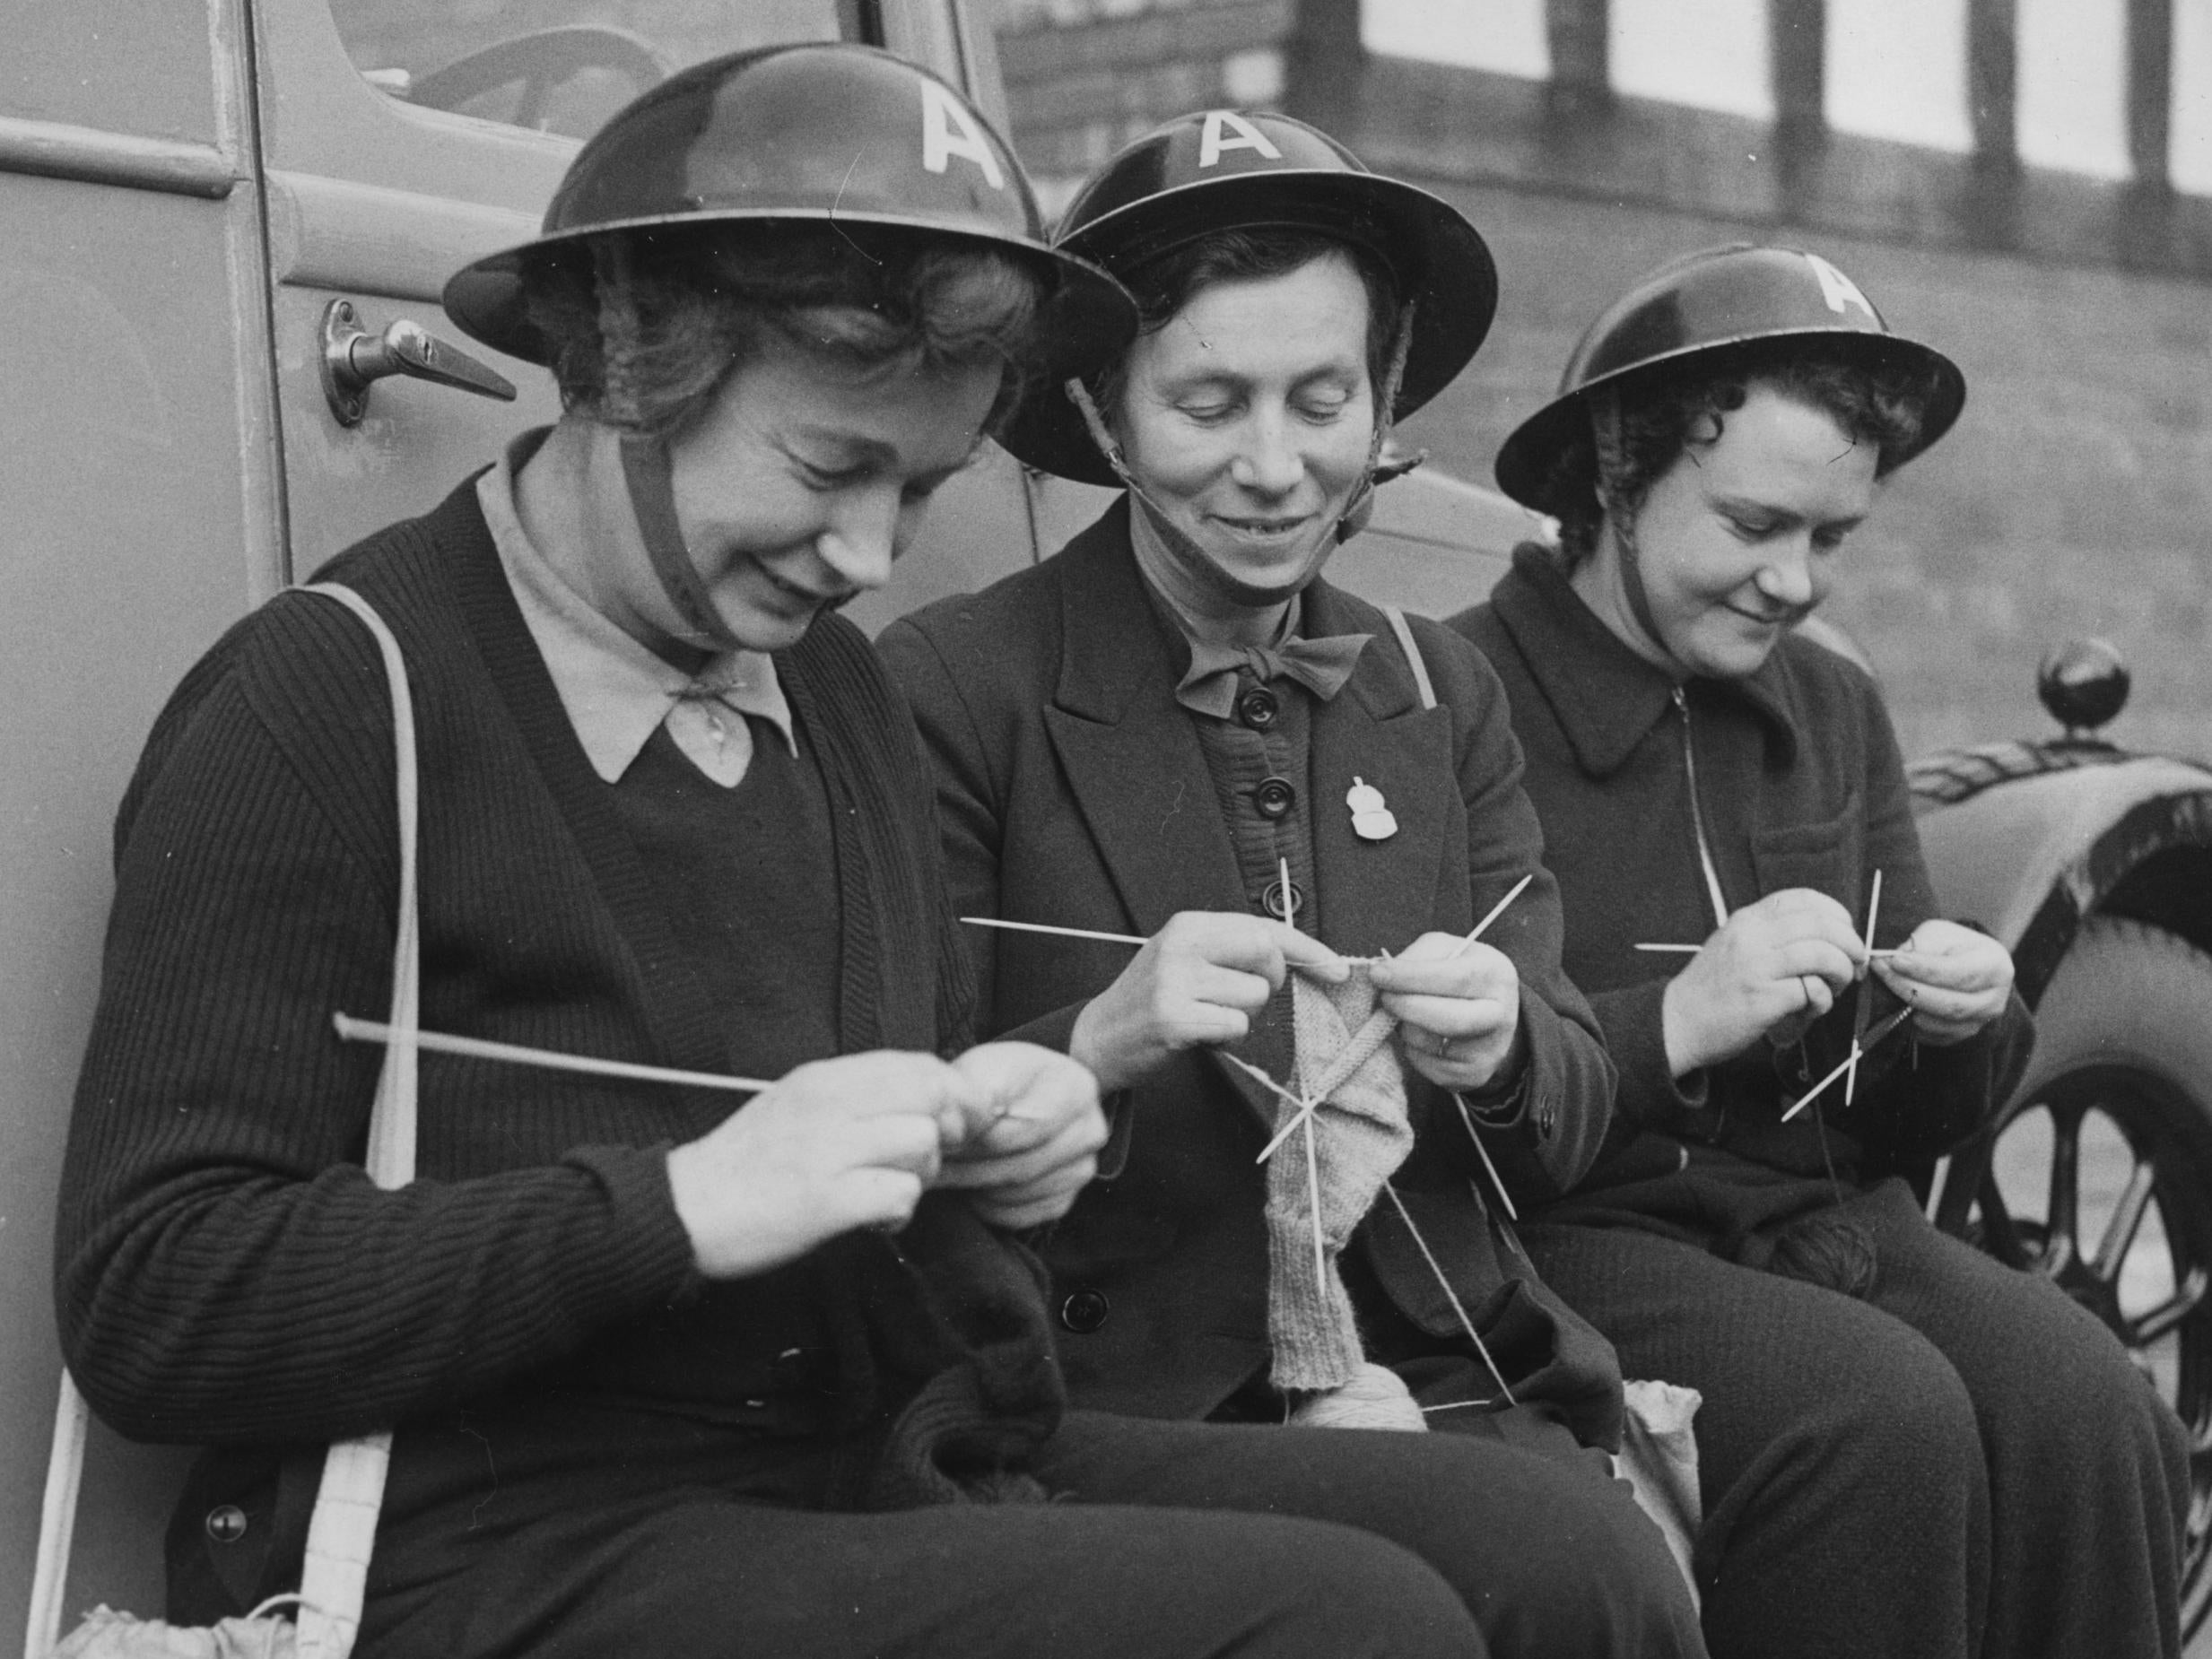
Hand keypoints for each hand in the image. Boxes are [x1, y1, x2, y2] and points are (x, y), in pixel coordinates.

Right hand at [664, 1051, 961, 1279]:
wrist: (685, 1209)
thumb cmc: (745, 1163)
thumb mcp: (796, 1104)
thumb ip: (854, 1095)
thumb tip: (922, 1099)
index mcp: (824, 1077)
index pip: (917, 1064)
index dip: (954, 1092)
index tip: (962, 1119)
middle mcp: (830, 1104)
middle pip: (931, 1097)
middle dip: (950, 1131)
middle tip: (931, 1160)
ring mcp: (827, 1151)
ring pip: (922, 1143)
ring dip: (922, 1175)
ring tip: (891, 1190)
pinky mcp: (826, 1201)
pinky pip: (899, 1194)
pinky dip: (899, 1212)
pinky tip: (876, 1220)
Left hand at [935, 1043, 1108, 1228]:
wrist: (1021, 1095)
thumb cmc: (999, 1080)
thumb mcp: (985, 1070)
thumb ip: (977, 1097)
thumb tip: (963, 1132)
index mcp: (1076, 1088)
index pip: (1023, 1128)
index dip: (978, 1138)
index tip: (943, 1139)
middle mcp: (1089, 1132)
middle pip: (1021, 1165)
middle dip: (969, 1166)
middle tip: (933, 1163)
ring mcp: (1080, 1169)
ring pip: (1017, 1193)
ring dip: (974, 1186)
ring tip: (945, 1171)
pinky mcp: (1063, 1199)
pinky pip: (1019, 1215)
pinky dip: (987, 1205)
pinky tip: (970, 1186)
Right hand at [1068, 911, 1346, 1094]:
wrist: (1098, 1037)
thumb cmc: (1151, 1000)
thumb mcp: (1185, 959)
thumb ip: (1231, 951)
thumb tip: (1297, 957)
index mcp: (1188, 925)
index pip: (1263, 927)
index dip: (1307, 948)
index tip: (1336, 968)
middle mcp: (1181, 945)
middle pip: (1265, 953)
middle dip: (1271, 981)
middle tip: (1247, 998)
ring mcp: (1175, 981)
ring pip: (1254, 996)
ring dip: (1243, 1016)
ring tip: (1209, 1018)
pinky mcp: (1174, 1018)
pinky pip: (1234, 1025)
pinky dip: (1226, 1037)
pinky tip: (1200, 1036)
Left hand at [1371, 933, 1521, 1090]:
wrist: (1489, 1013)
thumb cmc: (1458, 973)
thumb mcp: (1444, 949)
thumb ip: (1416, 956)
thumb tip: (1383, 975)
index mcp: (1496, 974)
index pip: (1454, 979)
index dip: (1410, 977)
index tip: (1377, 974)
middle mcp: (1499, 1015)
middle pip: (1449, 1020)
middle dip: (1405, 1007)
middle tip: (1383, 998)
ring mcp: (1489, 1050)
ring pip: (1430, 1044)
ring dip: (1404, 1027)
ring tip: (1402, 1012)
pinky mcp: (1472, 1075)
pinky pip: (1427, 1065)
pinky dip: (1411, 1047)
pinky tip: (1416, 1032)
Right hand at [1660, 888, 1864, 1076]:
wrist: (1677, 1022)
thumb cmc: (1711, 989)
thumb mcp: (1733, 945)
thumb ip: (1770, 935)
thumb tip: (1825, 937)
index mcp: (1747, 920)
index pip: (1804, 900)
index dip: (1836, 914)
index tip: (1845, 932)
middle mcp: (1752, 936)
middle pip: (1822, 925)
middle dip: (1851, 945)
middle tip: (1855, 963)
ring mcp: (1757, 966)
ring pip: (1823, 955)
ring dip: (1841, 972)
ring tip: (1835, 988)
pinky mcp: (1763, 998)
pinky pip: (1812, 991)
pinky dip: (1821, 1001)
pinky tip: (1811, 1008)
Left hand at [1874, 920, 2012, 1044]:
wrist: (1966, 967)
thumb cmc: (1952, 946)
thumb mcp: (1940, 933)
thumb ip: (1923, 945)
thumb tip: (1898, 960)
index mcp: (1995, 966)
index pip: (1959, 973)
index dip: (1924, 969)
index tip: (1894, 960)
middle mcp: (1994, 999)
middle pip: (1950, 1004)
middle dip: (1909, 988)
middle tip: (1881, 971)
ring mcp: (1980, 1022)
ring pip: (1938, 1023)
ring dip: (1905, 1006)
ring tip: (1884, 985)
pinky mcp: (1961, 1036)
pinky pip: (1931, 1036)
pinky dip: (1908, 1022)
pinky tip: (1894, 1003)